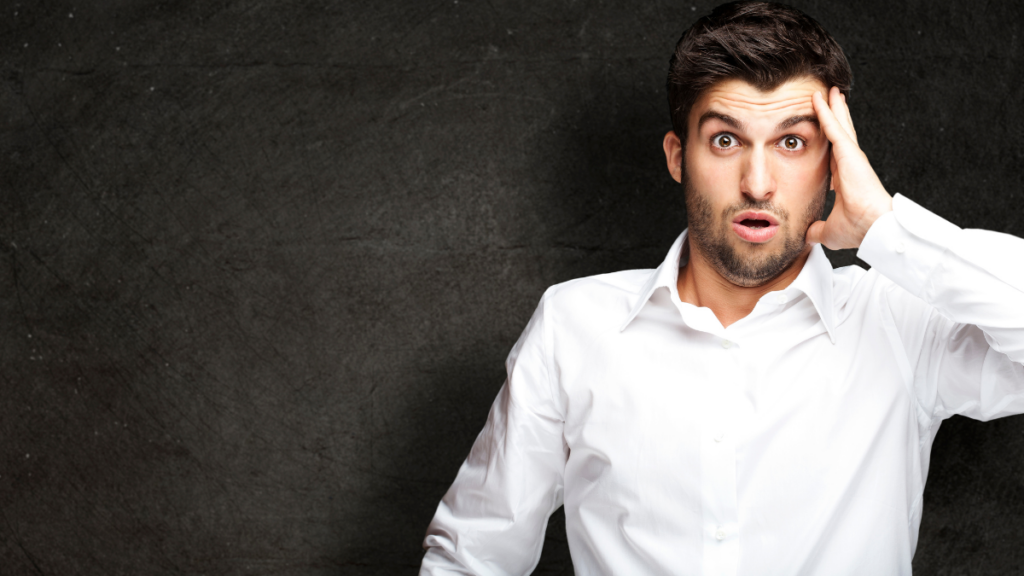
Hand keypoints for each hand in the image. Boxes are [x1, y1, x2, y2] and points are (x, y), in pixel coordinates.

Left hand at [805, 87, 892, 248]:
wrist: (873, 228)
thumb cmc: (858, 229)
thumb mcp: (829, 230)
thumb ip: (816, 230)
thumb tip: (806, 236)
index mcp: (845, 178)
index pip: (833, 154)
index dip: (828, 140)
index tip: (823, 131)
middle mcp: (849, 164)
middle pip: (839, 134)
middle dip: (834, 116)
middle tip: (829, 98)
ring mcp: (851, 156)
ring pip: (839, 125)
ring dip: (832, 107)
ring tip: (828, 90)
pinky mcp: (850, 153)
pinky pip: (833, 128)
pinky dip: (825, 112)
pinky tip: (818, 98)